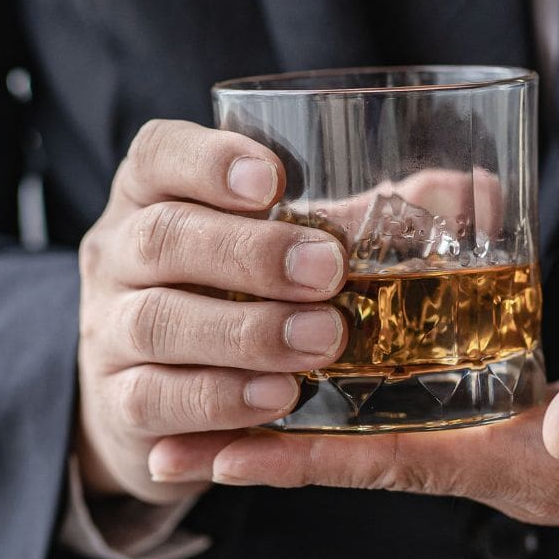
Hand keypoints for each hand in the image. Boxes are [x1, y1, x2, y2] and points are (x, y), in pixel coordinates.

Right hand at [74, 120, 348, 503]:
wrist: (163, 404)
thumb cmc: (233, 300)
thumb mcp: (274, 248)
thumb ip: (341, 220)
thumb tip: (449, 192)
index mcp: (150, 197)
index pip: (156, 154)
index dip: (209, 161)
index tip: (273, 181)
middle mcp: (117, 256)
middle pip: (160, 237)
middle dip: (248, 253)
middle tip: (326, 271)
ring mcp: (108, 331)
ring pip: (156, 321)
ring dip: (245, 331)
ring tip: (321, 339)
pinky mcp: (118, 403)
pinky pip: (155, 399)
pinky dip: (220, 398)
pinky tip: (278, 396)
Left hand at [166, 338, 558, 536]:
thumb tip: (555, 418)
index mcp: (538, 471)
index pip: (389, 465)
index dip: (292, 458)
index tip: (202, 451)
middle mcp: (514, 471)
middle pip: (363, 459)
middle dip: (267, 448)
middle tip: (167, 434)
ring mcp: (526, 454)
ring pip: (392, 438)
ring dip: (308, 427)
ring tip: (222, 406)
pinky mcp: (543, 430)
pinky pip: (438, 418)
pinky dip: (378, 400)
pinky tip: (344, 374)